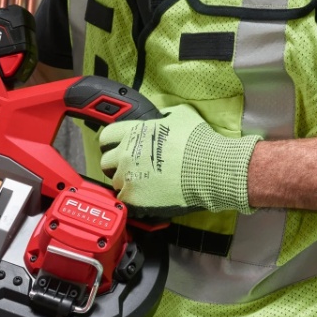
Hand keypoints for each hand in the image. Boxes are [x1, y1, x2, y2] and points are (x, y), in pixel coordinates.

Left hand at [97, 104, 261, 215]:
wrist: (210, 168)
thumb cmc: (198, 141)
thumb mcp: (182, 115)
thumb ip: (166, 115)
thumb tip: (164, 117)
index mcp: (134, 132)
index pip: (107, 136)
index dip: (112, 143)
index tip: (117, 148)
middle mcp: (125, 153)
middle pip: (106, 161)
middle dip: (116, 165)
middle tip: (132, 169)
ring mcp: (128, 177)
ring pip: (116, 183)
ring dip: (126, 184)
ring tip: (144, 186)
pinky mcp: (134, 198)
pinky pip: (125, 201)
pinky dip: (133, 201)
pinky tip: (146, 199)